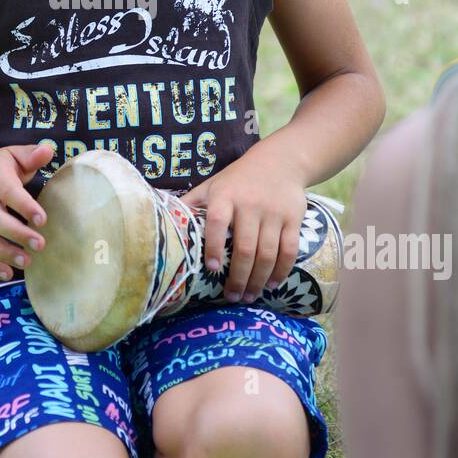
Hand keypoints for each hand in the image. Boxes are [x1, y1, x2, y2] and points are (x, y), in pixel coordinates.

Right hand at [0, 142, 52, 280]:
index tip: (42, 219)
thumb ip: (31, 155)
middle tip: (40, 245)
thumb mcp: (14, 156)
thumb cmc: (0, 167)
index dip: (24, 205)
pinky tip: (7, 273)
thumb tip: (48, 150)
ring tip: (26, 262)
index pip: (7, 191)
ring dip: (3, 253)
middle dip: (16, 234)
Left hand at [179, 147, 306, 303]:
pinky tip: (272, 284)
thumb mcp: (213, 185)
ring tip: (249, 296)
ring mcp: (273, 212)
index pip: (217, 222)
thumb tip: (163, 221)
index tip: (211, 268)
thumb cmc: (238, 179)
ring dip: (258, 280)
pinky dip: (281, 270)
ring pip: (267, 253)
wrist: (280, 161)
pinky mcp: (293, 218)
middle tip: (232, 297)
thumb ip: (192, 203)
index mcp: (225, 195)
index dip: (213, 246)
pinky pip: (289, 250)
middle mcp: (250, 204)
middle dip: (238, 277)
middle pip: (245, 247)